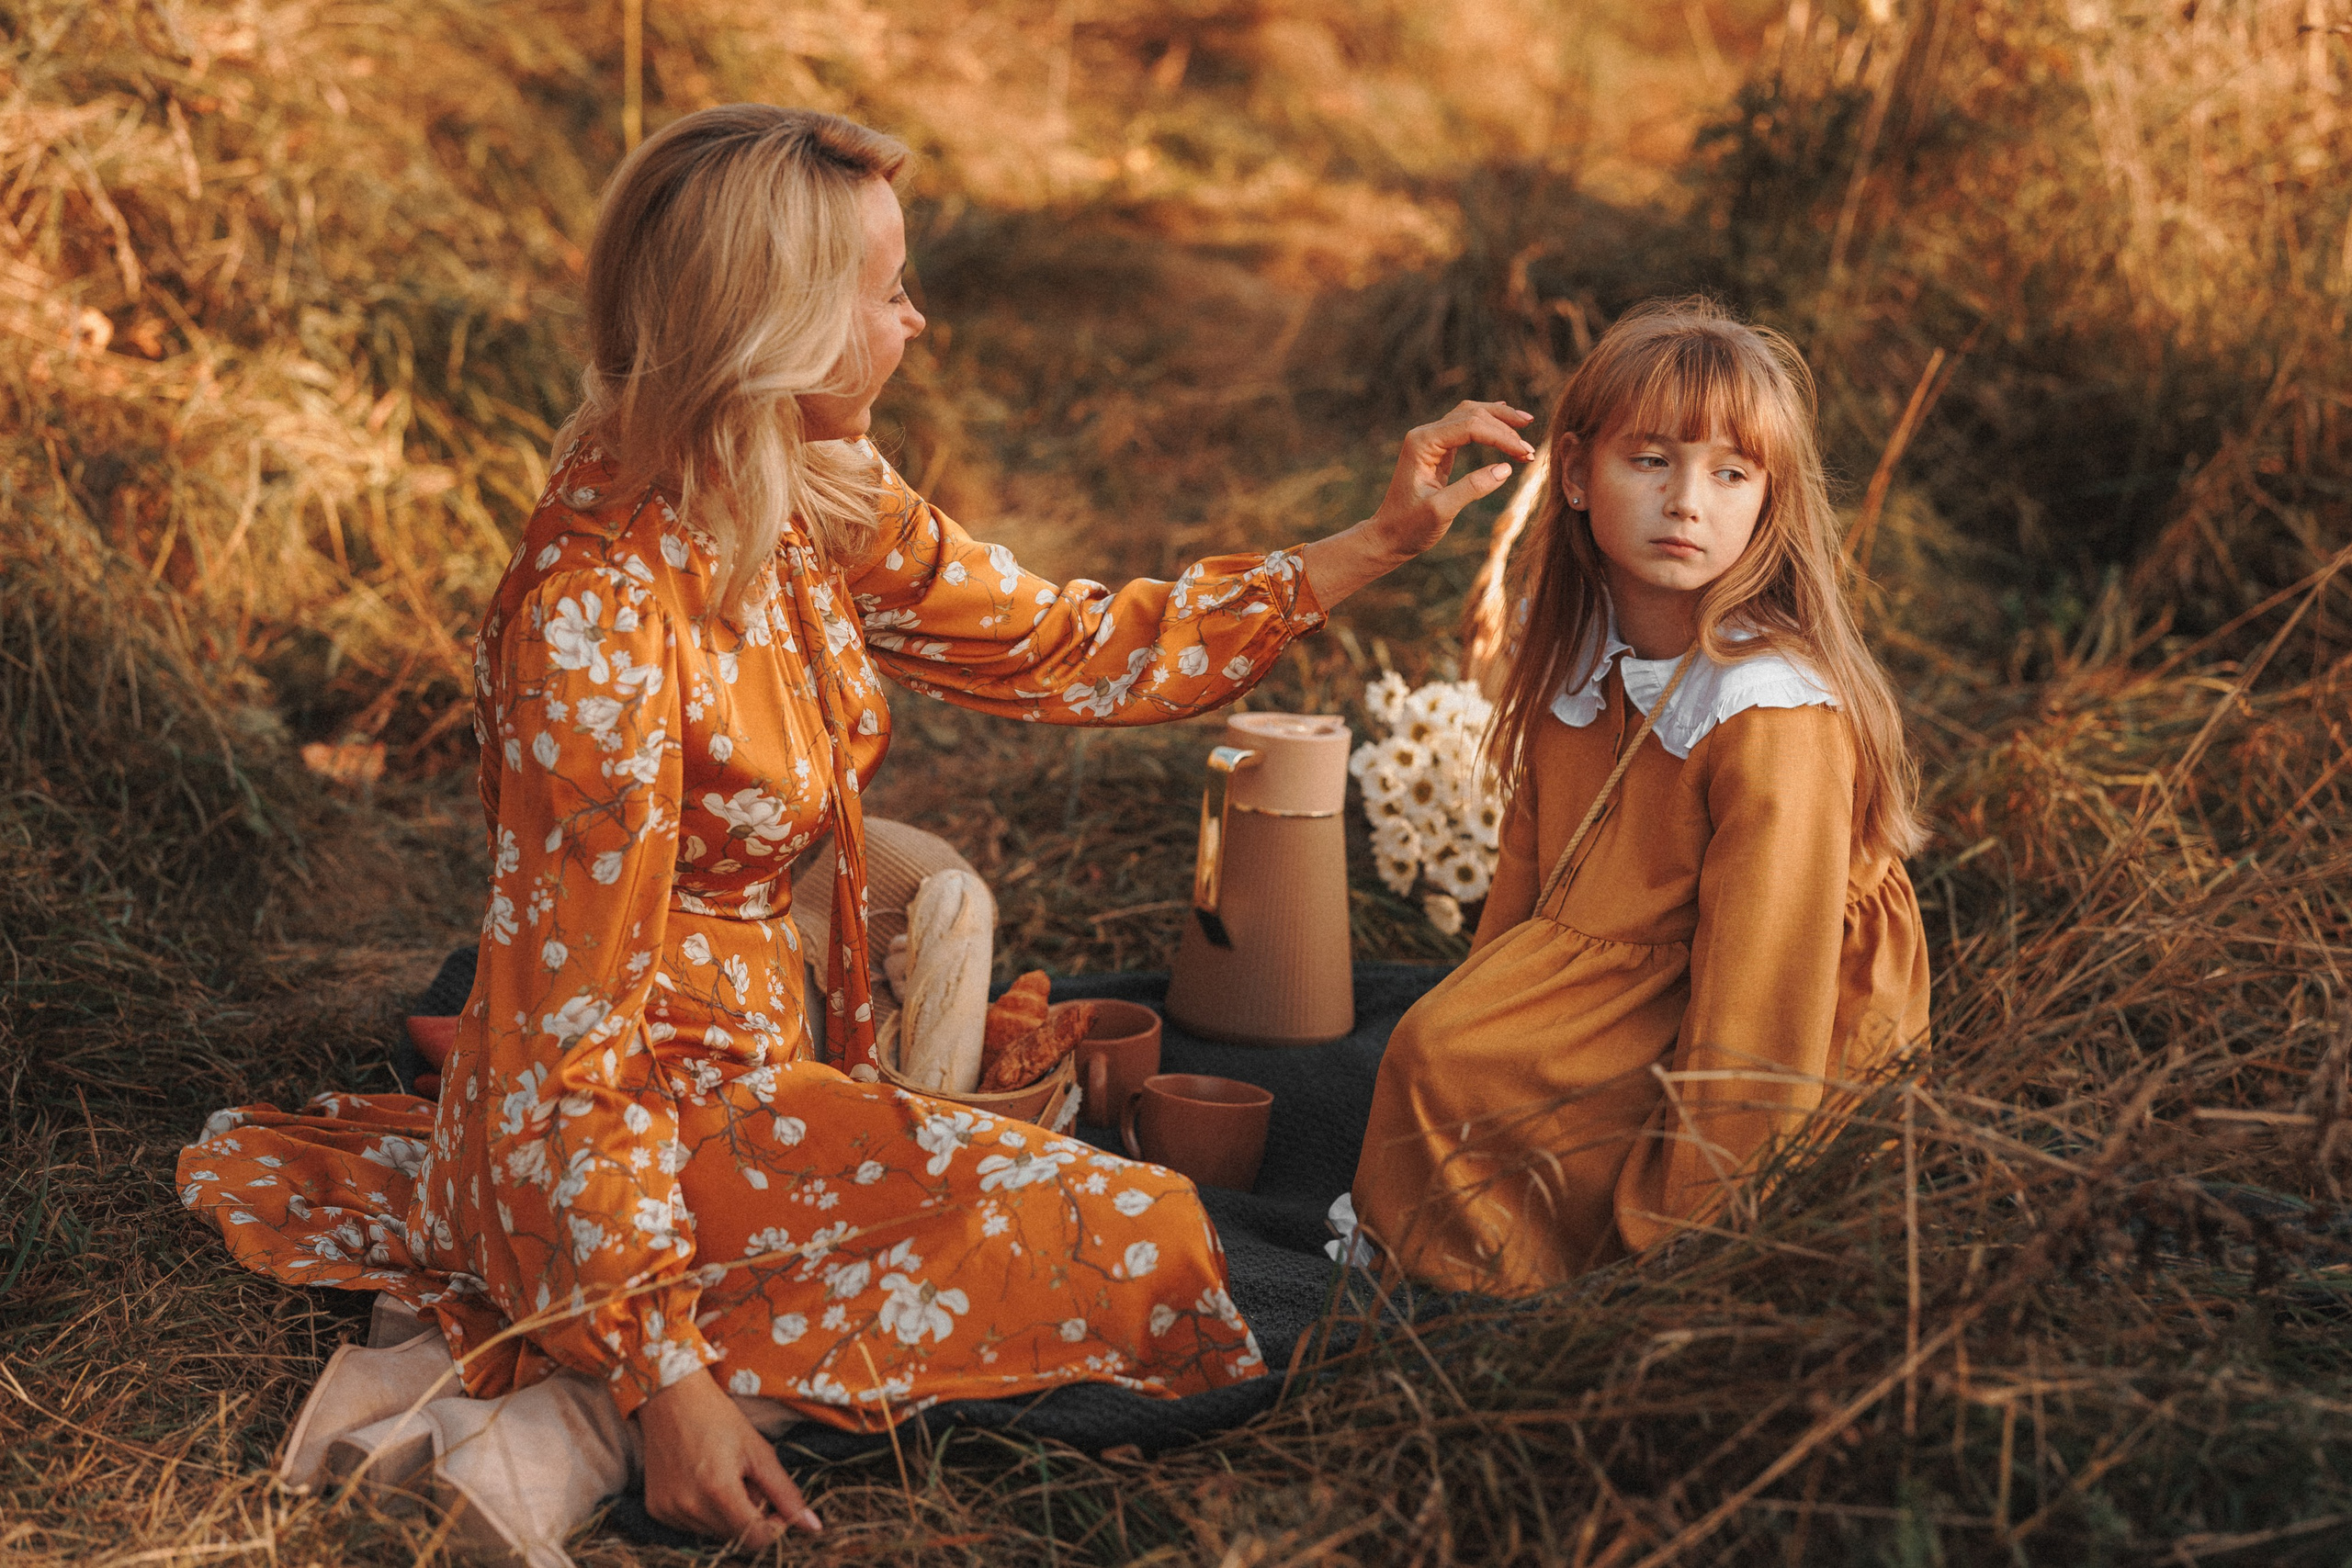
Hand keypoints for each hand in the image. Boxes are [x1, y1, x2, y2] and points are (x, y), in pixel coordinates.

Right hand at [637, 1369, 820, 1548]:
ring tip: (724, 1477)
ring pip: (714, 1533)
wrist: (671, 1399)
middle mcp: (690, 1506)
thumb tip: (812, 1526)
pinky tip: (702, 1482)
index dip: (773, 1529)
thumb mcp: (759, 1452)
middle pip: (735, 1537)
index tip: (777, 1509)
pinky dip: (704, 1512)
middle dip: (750, 1516)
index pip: (754, 1539)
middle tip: (747, 1480)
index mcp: (719, 1490)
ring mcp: (669, 1511)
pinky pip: (691, 1526)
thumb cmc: (719, 1418)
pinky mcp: (656, 1510)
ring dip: (727, 1515)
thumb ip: (786, 1493)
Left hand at [1366, 399, 1537, 560]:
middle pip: (1472, 413)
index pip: (1470, 427)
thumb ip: (1472, 488)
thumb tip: (1506, 468)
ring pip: (1470, 414)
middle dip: (1504, 427)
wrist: (1388, 536)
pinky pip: (1466, 427)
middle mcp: (1425, 434)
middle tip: (1530, 448)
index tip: (1526, 454)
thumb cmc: (1410, 527)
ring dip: (1499, 421)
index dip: (1501, 437)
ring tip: (1526, 425)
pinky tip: (1505, 419)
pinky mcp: (1438, 450)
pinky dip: (1488, 424)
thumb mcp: (1441, 511)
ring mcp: (1430, 440)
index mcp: (1422, 443)